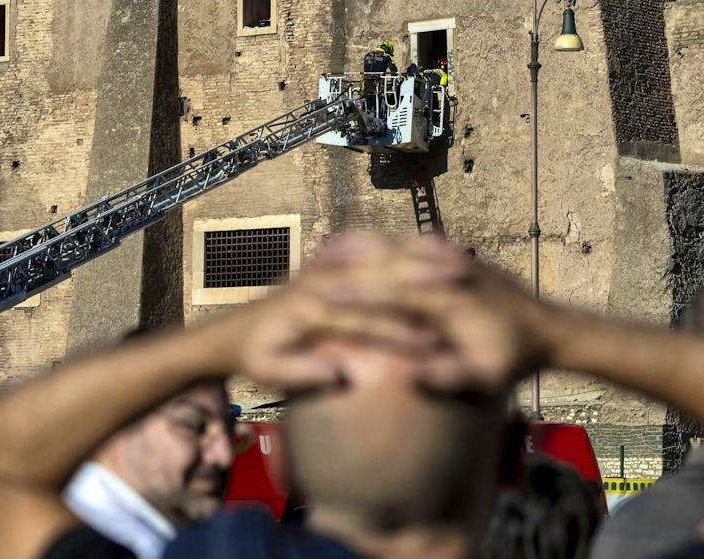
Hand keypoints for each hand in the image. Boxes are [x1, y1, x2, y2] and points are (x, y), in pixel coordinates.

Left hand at [209, 234, 470, 390]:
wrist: (240, 329)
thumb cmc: (259, 355)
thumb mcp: (270, 372)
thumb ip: (302, 373)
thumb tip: (337, 374)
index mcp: (309, 309)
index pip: (363, 321)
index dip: (400, 334)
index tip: (435, 345)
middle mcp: (320, 280)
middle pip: (381, 279)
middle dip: (422, 283)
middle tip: (464, 288)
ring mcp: (326, 265)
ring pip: (382, 256)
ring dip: (420, 257)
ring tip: (460, 262)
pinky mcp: (331, 260)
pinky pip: (373, 246)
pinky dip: (403, 246)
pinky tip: (434, 247)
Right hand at [320, 239, 556, 392]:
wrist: (550, 329)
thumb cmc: (514, 358)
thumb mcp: (487, 376)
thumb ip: (451, 375)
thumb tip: (412, 376)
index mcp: (452, 298)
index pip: (394, 291)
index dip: (356, 295)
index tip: (321, 299)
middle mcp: (450, 271)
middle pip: (388, 264)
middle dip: (347, 270)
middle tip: (306, 274)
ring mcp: (454, 260)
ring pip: (398, 248)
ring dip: (362, 252)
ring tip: (322, 257)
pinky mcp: (455, 259)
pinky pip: (413, 246)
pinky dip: (385, 247)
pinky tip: (362, 251)